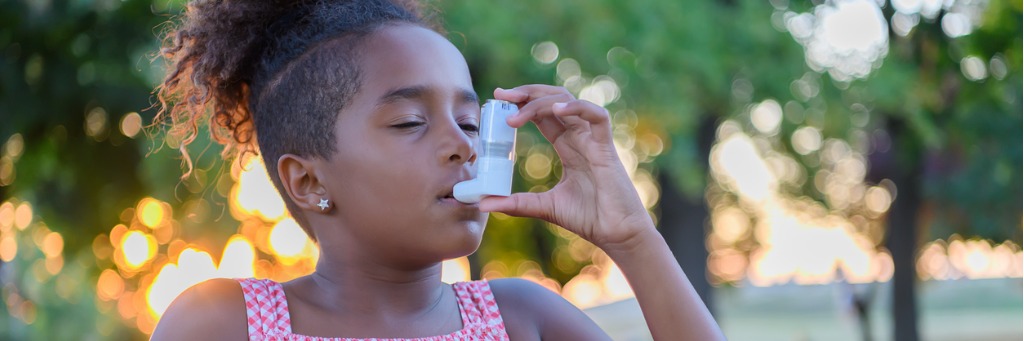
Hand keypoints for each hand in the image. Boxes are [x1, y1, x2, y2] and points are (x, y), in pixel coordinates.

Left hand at [479, 85, 653, 251]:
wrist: (615, 235)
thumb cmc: (588, 218)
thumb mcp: (543, 207)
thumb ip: (515, 203)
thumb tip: (482, 203)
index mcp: (567, 146)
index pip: (542, 114)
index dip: (522, 103)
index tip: (498, 99)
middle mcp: (580, 137)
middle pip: (553, 100)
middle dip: (527, 93)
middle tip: (502, 94)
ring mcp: (593, 140)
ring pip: (569, 103)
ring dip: (541, 102)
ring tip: (518, 111)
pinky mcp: (606, 148)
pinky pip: (597, 116)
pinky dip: (578, 108)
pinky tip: (558, 111)